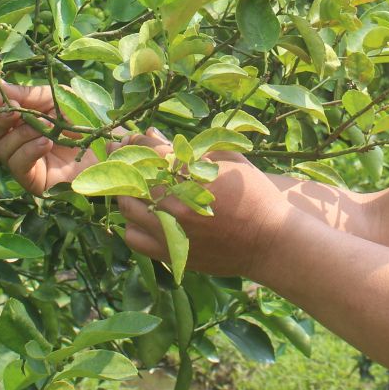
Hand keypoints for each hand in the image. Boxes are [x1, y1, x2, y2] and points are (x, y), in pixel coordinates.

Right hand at [0, 81, 95, 194]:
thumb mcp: (56, 98)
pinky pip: (18, 166)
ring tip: (44, 126)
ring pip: (2, 149)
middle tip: (11, 109)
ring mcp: (24, 163)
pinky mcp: (34, 181)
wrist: (110, 144)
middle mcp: (16, 142)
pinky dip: (29, 150)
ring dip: (20, 133)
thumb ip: (28, 94)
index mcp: (18, 120)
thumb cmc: (83, 118)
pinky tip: (45, 142)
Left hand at [117, 132, 295, 279]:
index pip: (149, 152)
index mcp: (190, 176)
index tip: (131, 138)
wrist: (271, 240)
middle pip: (131, 178)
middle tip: (118, 152)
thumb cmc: (255, 195)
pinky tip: (141, 214)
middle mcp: (175, 204)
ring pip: (127, 208)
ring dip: (125, 191)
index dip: (135, 142)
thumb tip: (154, 135)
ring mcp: (171, 232)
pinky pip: (134, 238)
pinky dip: (132, 224)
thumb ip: (191, 148)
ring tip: (130, 183)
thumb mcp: (228, 160)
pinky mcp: (172, 254)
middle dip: (121, 161)